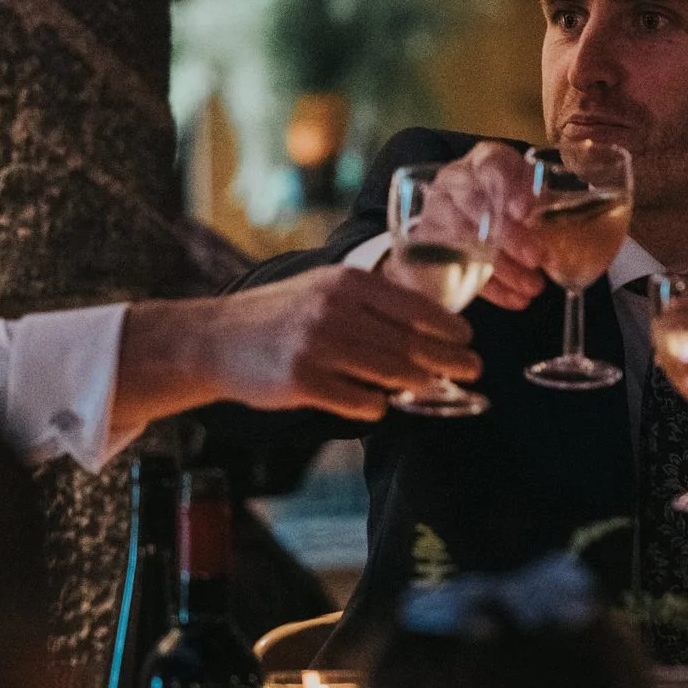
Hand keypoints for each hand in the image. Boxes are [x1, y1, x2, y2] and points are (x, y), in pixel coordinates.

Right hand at [118, 265, 478, 426]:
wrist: (215, 338)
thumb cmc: (280, 314)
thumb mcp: (324, 288)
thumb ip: (370, 302)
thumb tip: (429, 326)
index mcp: (346, 282)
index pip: (414, 307)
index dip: (448, 328)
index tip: (467, 340)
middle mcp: (335, 311)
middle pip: (411, 344)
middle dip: (449, 360)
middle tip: (472, 369)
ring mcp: (319, 347)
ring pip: (392, 374)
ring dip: (418, 384)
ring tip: (430, 388)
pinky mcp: (303, 383)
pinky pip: (362, 401)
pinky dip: (377, 405)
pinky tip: (378, 403)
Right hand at [425, 142, 547, 309]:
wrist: (465, 212)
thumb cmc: (506, 199)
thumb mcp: (525, 190)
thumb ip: (534, 197)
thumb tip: (538, 219)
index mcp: (483, 160)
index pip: (492, 164)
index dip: (508, 188)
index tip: (524, 212)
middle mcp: (454, 180)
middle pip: (474, 204)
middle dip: (507, 235)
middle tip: (535, 258)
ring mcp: (436, 210)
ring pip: (464, 238)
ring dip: (501, 266)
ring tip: (532, 287)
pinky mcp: (429, 243)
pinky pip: (457, 267)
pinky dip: (489, 286)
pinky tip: (515, 299)